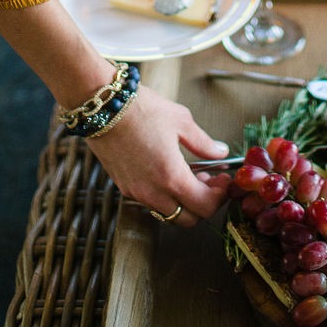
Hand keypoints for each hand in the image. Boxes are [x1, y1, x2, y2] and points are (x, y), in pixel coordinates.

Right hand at [84, 84, 231, 226]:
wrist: (103, 106)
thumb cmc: (141, 109)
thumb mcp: (180, 120)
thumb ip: (204, 142)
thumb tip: (221, 152)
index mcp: (171, 176)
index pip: (205, 206)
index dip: (220, 196)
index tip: (224, 180)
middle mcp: (152, 192)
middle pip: (188, 219)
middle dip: (204, 204)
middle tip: (211, 181)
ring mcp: (136, 192)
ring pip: (169, 214)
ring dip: (185, 202)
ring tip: (190, 175)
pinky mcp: (124, 186)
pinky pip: (151, 203)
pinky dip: (166, 196)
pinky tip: (169, 172)